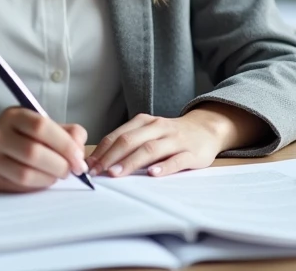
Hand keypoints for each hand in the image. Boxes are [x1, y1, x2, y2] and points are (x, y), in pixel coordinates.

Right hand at [0, 108, 87, 192]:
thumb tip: (79, 149)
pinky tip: (41, 180)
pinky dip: (36, 186)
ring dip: (49, 178)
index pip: (41, 126)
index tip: (78, 158)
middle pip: (33, 152)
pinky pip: (18, 187)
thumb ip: (66, 132)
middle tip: (70, 170)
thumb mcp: (39, 124)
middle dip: (59, 165)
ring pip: (25, 174)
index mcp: (13, 115)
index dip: (64, 144)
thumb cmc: (19, 136)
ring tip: (56, 175)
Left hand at [86, 103, 267, 178]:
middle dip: (111, 157)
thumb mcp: (149, 132)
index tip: (88, 165)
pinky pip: (177, 160)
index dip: (101, 151)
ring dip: (131, 162)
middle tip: (97, 172)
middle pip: (130, 140)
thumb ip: (129, 142)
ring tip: (116, 173)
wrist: (206, 128)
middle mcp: (158, 128)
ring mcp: (175, 139)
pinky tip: (153, 173)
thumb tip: (99, 160)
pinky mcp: (192, 153)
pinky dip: (164, 167)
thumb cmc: (170, 135)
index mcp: (144, 122)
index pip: (118, 135)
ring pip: (150, 149)